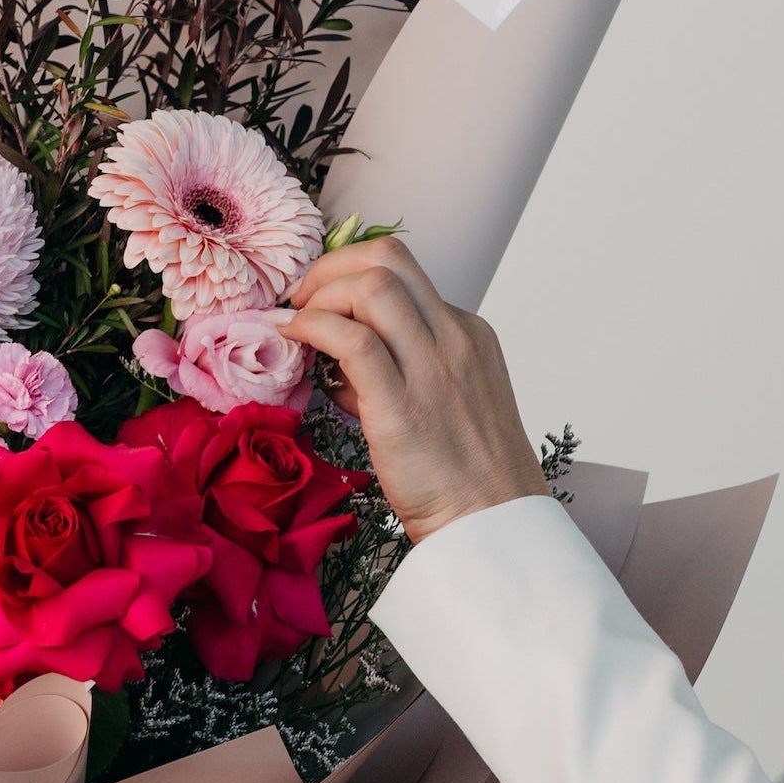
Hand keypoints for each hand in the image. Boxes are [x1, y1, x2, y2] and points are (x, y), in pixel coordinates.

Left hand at [280, 237, 546, 544]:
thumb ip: (389, 370)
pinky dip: (312, 327)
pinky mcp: (402, 405)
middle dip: (329, 266)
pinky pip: (351, 340)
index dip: (346, 275)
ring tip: (294, 322)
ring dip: (318, 293)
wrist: (490, 524)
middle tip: (298, 299)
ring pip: (372, 285)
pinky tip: (292, 339)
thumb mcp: (434, 401)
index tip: (316, 298)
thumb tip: (333, 356)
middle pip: (388, 258)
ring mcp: (433, 368)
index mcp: (466, 332)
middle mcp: (454, 338)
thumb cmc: (458, 472)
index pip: (402, 271)